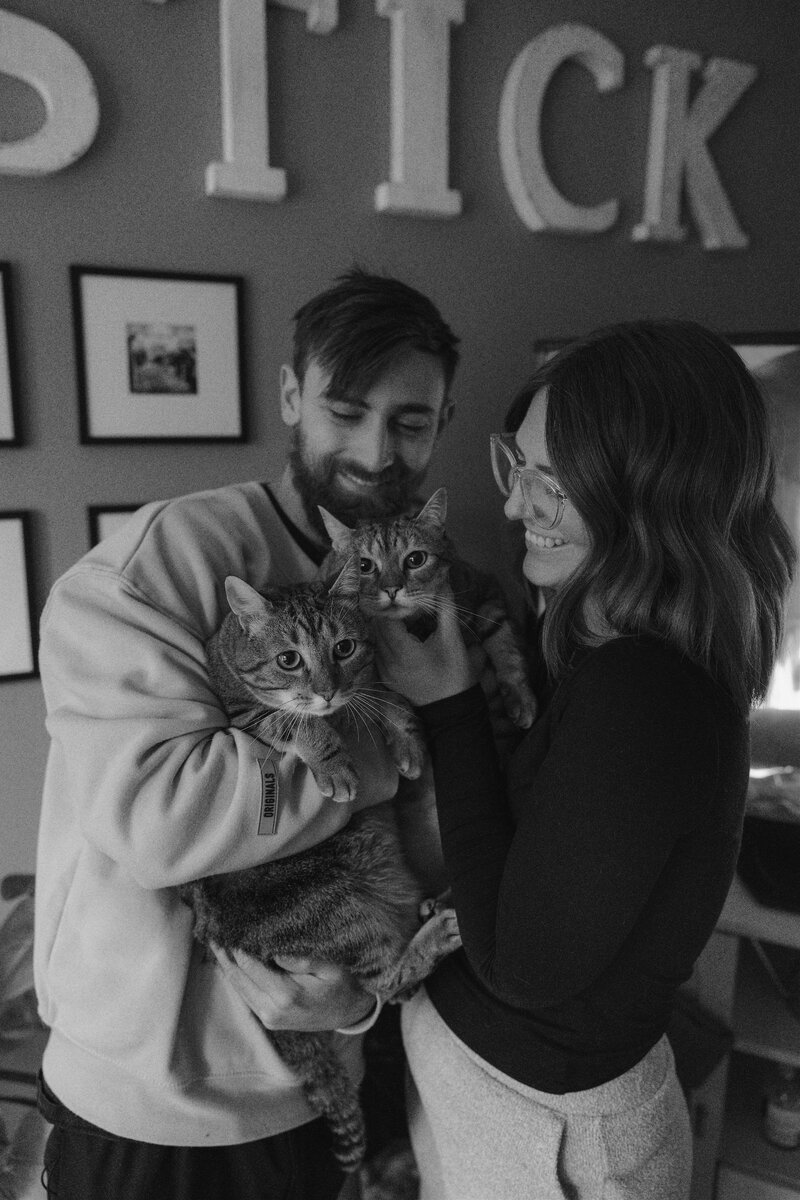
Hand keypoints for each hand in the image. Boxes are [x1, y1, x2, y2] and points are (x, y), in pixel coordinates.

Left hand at [210, 943, 374, 1030]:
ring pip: (237, 988)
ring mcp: (268, 1018)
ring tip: (216, 941)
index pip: (250, 965)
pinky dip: (236, 977)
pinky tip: (230, 960)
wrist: (349, 1014)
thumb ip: (303, 959)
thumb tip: (273, 950)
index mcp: (287, 996)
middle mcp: (272, 1010)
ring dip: (226, 965)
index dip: (236, 945)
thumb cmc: (343, 986)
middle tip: (213, 929)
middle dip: (224, 953)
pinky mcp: (268, 1020)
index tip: (227, 925)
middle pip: (238, 977)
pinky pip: (245, 995)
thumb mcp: (331, 968)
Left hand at [374, 596, 475, 706]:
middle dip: (392, 613)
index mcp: (403, 653)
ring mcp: (384, 671)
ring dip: (389, 626)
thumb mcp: (453, 639)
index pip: (385, 619)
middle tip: (410, 609)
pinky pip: (379, 651)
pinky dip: (388, 640)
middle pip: (377, 627)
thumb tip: (441, 582)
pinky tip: (406, 638)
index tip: (412, 602)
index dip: (396, 606)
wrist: (452, 710)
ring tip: (409, 622)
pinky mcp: (386, 677)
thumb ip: (446, 608)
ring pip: (377, 638)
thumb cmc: (455, 674)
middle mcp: (387, 663)